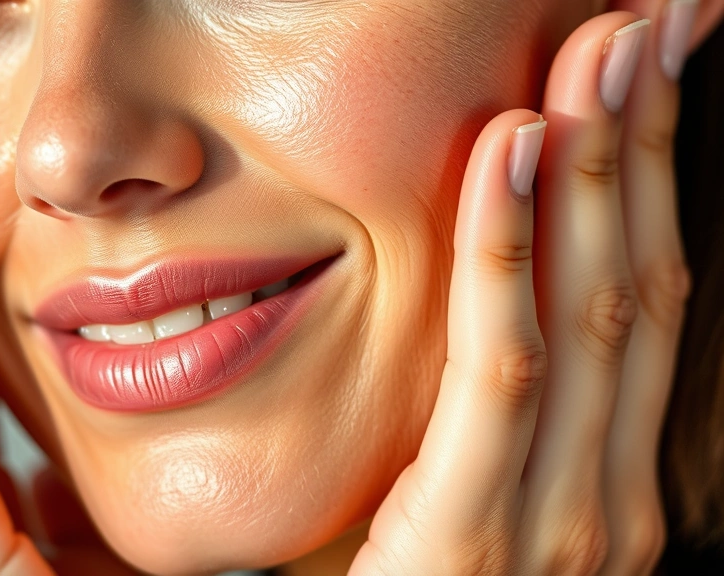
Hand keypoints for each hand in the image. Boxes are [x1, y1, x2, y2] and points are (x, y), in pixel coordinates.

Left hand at [350, 9, 697, 574]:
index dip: (650, 175)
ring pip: (594, 308)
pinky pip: (503, 367)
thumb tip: (503, 300)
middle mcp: (614, 488)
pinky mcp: (485, 532)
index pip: (642, 295)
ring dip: (599, 169)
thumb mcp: (473, 493)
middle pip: (639, 280)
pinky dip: (509, 251)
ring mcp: (566, 517)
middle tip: (646, 18)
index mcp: (612, 474)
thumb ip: (500, 414)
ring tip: (595, 52)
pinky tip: (511, 153)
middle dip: (646, 142)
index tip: (643, 69)